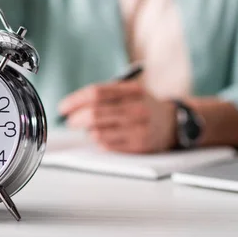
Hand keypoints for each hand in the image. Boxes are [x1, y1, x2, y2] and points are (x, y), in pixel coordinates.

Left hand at [58, 81, 176, 153]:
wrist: (174, 122)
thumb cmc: (144, 106)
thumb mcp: (130, 91)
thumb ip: (106, 94)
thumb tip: (73, 105)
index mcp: (131, 90)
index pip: (96, 93)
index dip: (75, 100)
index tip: (63, 107)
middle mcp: (136, 108)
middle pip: (95, 113)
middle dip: (76, 119)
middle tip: (69, 122)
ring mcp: (139, 128)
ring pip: (99, 132)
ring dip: (87, 131)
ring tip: (87, 129)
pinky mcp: (139, 145)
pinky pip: (108, 145)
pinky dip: (98, 141)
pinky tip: (100, 137)